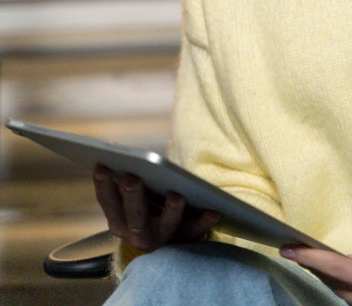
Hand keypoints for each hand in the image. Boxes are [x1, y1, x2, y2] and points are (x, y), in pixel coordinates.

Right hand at [93, 164, 220, 251]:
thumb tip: (113, 146)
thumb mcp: (133, 193)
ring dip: (169, 212)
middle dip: (132, 198)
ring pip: (164, 228)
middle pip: (134, 217)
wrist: (167, 242)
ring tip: (176, 195)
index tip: (101, 165)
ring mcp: (161, 239)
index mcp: (120, 219)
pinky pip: (195, 232)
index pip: (108, 202)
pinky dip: (204, 222)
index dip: (103, 185)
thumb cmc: (147, 205)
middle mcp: (137, 234)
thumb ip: (124, 173)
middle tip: (132, 178)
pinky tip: (214, 211)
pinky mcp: (185, 241)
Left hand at [279, 244, 351, 305]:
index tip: (289, 249)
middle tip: (303, 254)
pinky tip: (351, 286)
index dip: (309, 259)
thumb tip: (351, 263)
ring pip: (349, 304)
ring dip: (337, 286)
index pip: (336, 270)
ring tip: (323, 267)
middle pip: (337, 291)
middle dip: (319, 272)